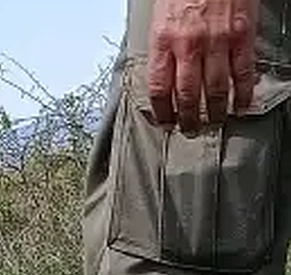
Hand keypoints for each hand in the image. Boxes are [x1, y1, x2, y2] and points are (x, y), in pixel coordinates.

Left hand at [147, 0, 259, 131]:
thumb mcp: (160, 17)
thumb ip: (161, 47)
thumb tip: (160, 75)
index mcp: (164, 41)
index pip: (159, 90)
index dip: (162, 113)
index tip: (165, 123)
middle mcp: (189, 46)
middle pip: (187, 96)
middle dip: (188, 119)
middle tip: (190, 130)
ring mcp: (217, 42)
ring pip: (215, 90)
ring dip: (214, 112)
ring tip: (214, 123)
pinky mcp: (242, 35)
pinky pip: (242, 72)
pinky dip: (242, 93)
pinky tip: (241, 105)